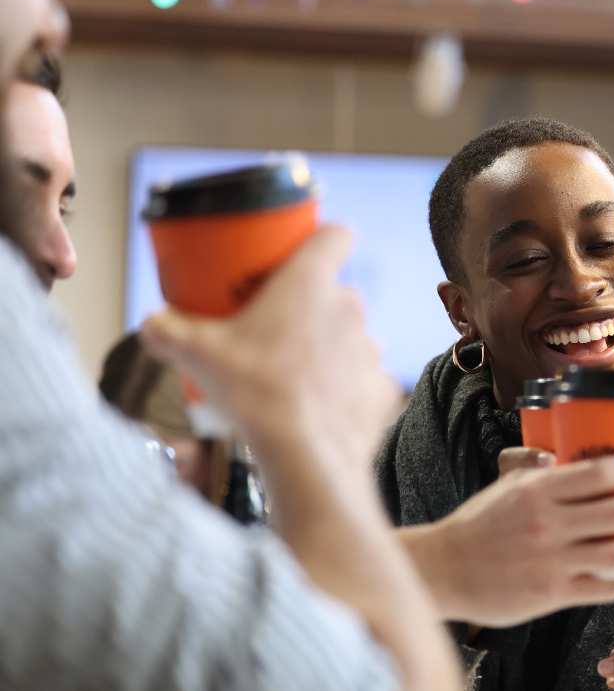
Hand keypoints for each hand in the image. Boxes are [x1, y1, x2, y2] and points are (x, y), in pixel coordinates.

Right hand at [140, 226, 398, 471]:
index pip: (334, 235)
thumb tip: (152, 325)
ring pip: (349, 336)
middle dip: (307, 305)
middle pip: (334, 291)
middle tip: (272, 327)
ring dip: (326, 347)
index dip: (321, 238)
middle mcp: (350, 308)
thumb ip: (167, 331)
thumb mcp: (195, 354)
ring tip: (290, 372)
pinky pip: (362, 379)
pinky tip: (316, 405)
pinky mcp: (383, 389)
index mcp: (310, 283)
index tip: (302, 252)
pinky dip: (343, 388)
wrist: (305, 455)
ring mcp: (372, 349)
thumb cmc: (254, 393)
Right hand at [414, 455, 613, 626]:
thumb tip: (570, 454)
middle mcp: (548, 523)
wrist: (442, 571)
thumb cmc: (478, 524)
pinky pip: (604, 588)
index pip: (601, 473)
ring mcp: (551, 561)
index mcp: (538, 490)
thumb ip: (540, 470)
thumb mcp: (507, 486)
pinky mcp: (552, 594)